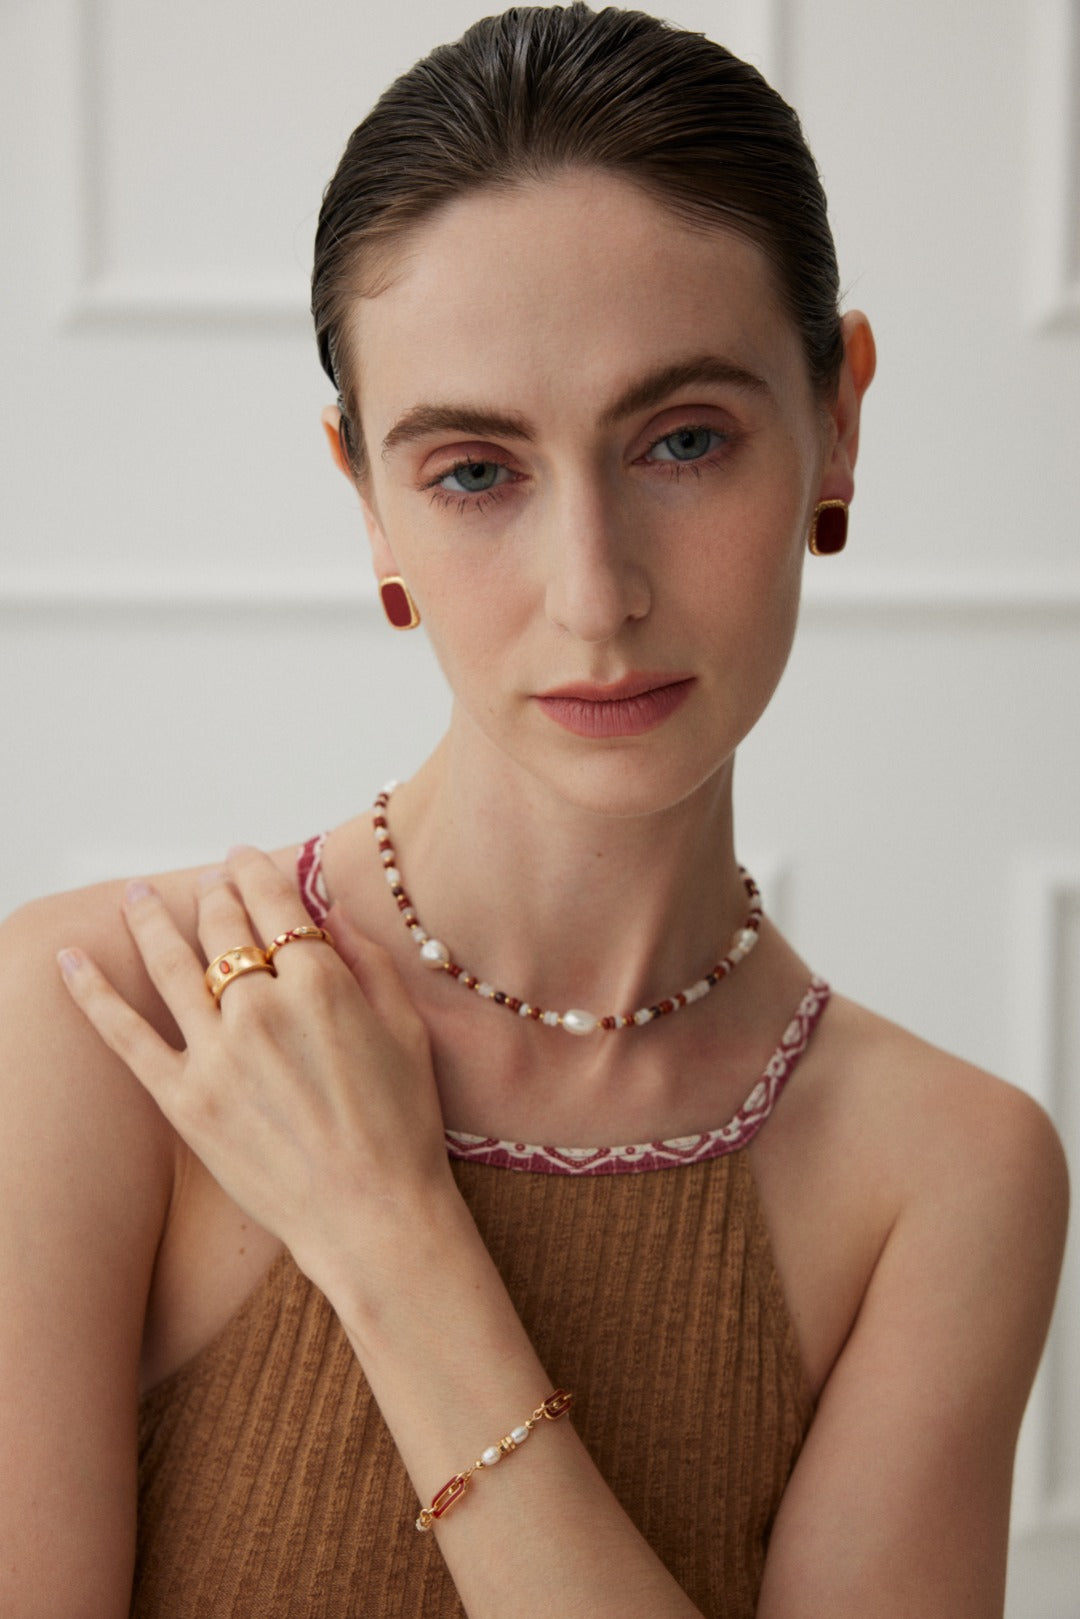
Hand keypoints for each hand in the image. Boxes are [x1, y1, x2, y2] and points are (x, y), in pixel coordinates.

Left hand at [57, 847, 454, 1286]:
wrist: (374, 1215)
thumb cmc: (403, 1126)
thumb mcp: (407, 1029)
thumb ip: (369, 961)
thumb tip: (331, 914)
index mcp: (322, 986)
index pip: (274, 906)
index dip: (254, 873)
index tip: (242, 858)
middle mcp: (262, 1009)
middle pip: (223, 929)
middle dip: (214, 895)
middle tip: (208, 881)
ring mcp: (217, 1056)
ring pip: (172, 965)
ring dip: (150, 921)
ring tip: (137, 896)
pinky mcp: (185, 1101)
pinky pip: (127, 1037)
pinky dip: (93, 995)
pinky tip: (70, 962)